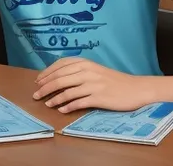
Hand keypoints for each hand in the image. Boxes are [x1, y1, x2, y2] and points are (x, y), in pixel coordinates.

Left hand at [33, 58, 147, 112]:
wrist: (137, 89)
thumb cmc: (115, 81)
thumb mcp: (96, 70)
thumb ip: (79, 71)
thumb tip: (58, 77)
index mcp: (86, 63)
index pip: (60, 65)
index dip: (47, 73)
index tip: (38, 81)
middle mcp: (88, 71)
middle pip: (60, 78)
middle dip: (45, 87)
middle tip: (36, 95)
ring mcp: (93, 84)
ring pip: (67, 91)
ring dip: (54, 98)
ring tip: (46, 104)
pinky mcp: (99, 97)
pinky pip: (79, 102)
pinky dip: (68, 106)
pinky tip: (61, 110)